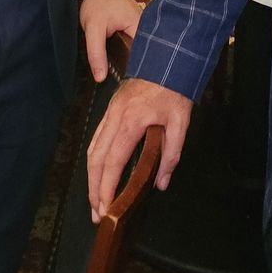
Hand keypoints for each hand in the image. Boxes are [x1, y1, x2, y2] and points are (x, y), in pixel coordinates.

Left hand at [79, 0, 142, 82]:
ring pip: (137, 54)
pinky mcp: (135, 31)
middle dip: (132, 70)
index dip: (135, 73)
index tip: (127, 84)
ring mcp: (141, 31)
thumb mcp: (93, 28)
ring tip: (123, 75)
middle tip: (123, 81)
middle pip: (141, 58)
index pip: (143, 59)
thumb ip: (96, 53)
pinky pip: (133, 48)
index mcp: (140, 28)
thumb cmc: (100, 1)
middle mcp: (145, 30)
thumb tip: (100, 76)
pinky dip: (127, 55)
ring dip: (129, 63)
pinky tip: (120, 62)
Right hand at [85, 78, 190, 221]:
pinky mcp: (110, 110)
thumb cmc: (174, 89)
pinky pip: (96, 138)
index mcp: (131, 122)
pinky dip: (94, 159)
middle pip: (95, 159)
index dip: (107, 187)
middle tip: (95, 213)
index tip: (105, 207)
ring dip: (91, 176)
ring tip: (94, 199)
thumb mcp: (181, 123)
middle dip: (93, 188)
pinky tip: (97, 172)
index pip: (113, 161)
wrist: (166, 59)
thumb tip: (161, 183)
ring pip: (92, 149)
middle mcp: (114, 118)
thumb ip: (171, 154)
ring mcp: (110, 113)